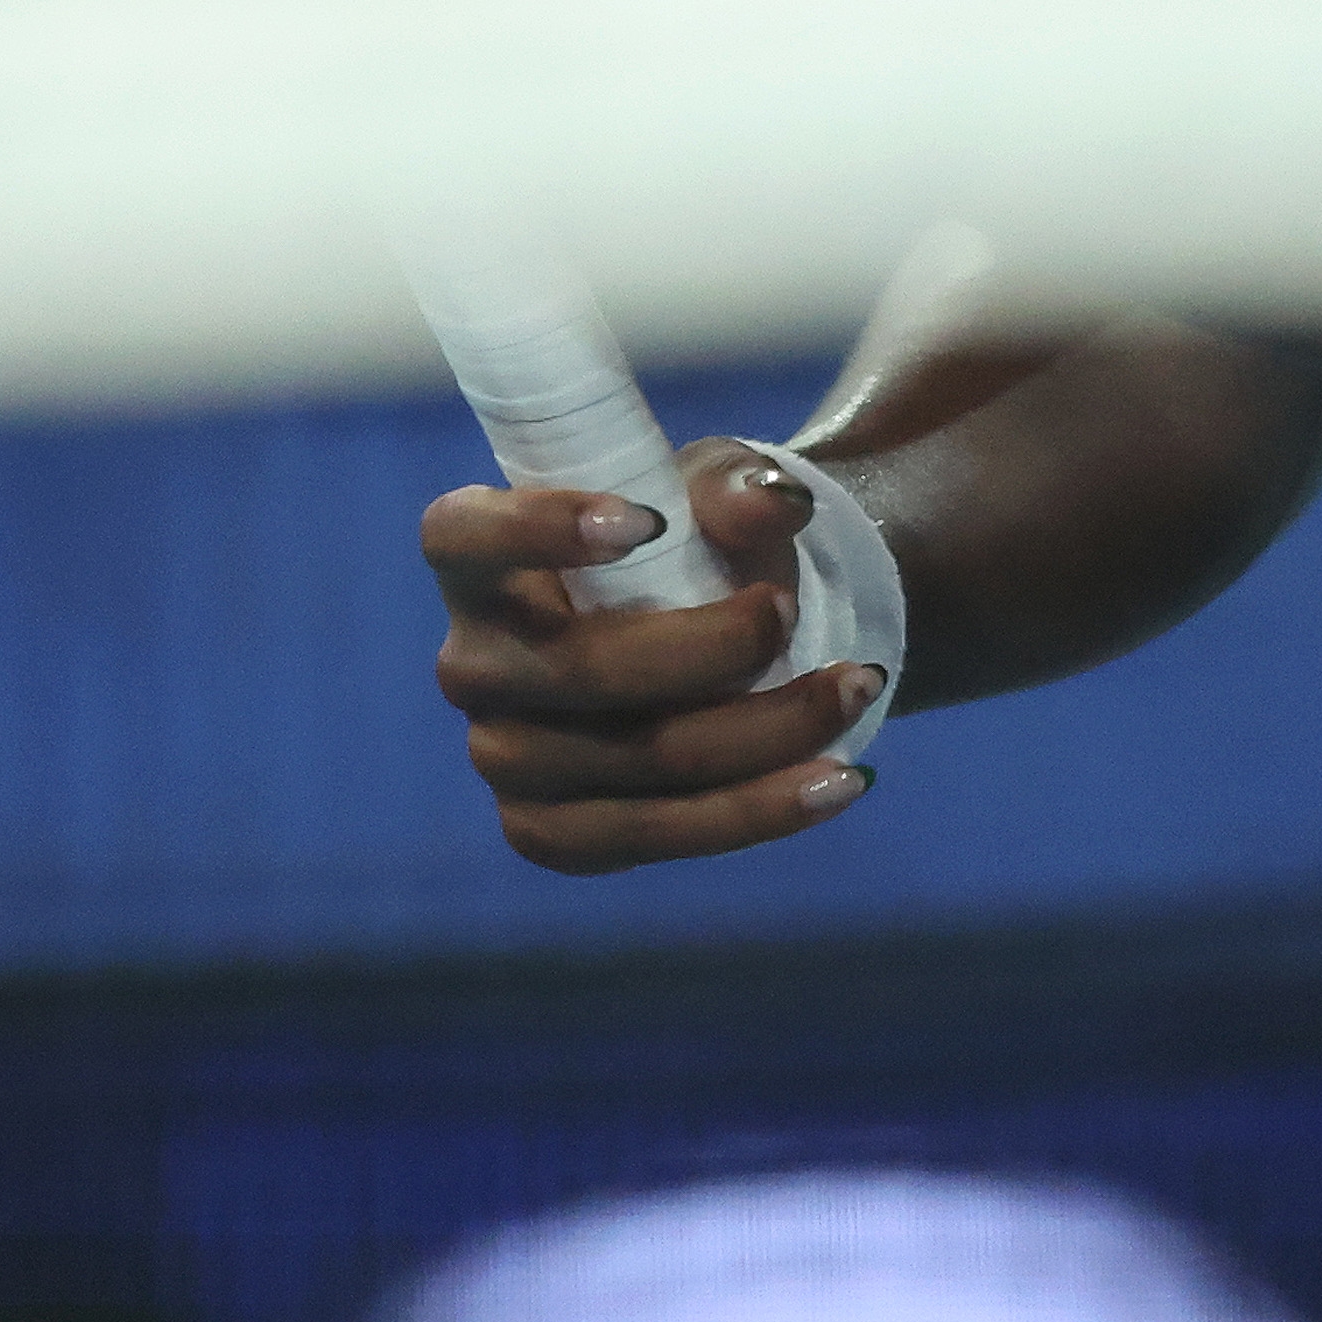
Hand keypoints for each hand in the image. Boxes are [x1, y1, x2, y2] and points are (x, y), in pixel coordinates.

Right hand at [427, 442, 886, 871]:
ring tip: (860, 687)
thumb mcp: (718, 491)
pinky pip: (656, 834)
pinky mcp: (554, 833)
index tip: (646, 522)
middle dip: (710, 648)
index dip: (536, 529)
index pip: (461, 536)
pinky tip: (840, 780)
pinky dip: (759, 810)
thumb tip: (777, 506)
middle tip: (792, 610)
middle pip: (580, 671)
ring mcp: (506, 761)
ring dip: (765, 731)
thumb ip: (739, 487)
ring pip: (638, 763)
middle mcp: (474, 665)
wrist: (721, 634)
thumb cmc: (695, 541)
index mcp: (476, 560)